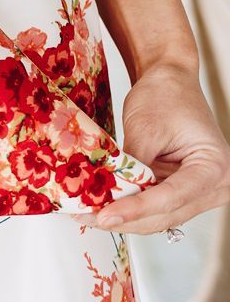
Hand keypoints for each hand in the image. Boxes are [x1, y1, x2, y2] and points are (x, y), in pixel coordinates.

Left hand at [83, 59, 229, 235]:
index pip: (172, 197)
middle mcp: (215, 186)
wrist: (171, 82)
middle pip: (166, 215)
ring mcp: (199, 193)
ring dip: (123, 218)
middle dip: (124, 219)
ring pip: (158, 217)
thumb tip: (107, 197)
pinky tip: (101, 205)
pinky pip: (154, 208)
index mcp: (214, 167)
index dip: (136, 209)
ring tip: (87, 213)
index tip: (105, 214)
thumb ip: (132, 167)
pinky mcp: (180, 192)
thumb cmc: (166, 95)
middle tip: (86, 216)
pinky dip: (129, 208)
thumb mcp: (145, 129)